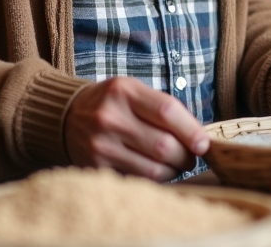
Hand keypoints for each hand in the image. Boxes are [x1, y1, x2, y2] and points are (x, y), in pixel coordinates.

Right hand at [64, 76, 209, 180]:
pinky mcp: (96, 167)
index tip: (204, 144)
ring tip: (175, 165)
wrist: (66, 116)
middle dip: (186, 156)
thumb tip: (198, 138)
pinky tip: (155, 170)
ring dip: (173, 171)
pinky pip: (137, 180)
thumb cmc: (111, 102)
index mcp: (123, 91)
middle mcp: (110, 117)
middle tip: (190, 157)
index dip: (191, 131)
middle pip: (163, 146)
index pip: (167, 112)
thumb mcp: (133, 90)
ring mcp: (101, 145)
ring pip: (154, 169)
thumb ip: (164, 108)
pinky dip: (154, 179)